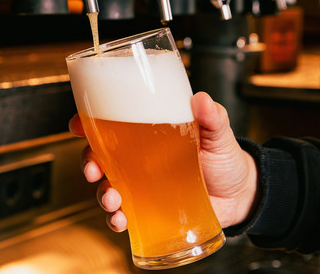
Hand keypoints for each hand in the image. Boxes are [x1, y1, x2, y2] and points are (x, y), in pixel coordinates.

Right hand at [68, 91, 258, 231]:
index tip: (78, 124)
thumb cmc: (225, 158)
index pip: (109, 123)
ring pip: (106, 186)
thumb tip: (201, 100)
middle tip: (92, 169)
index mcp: (147, 132)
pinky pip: (122, 214)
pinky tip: (120, 220)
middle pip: (98, 156)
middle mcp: (137, 158)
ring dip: (101, 193)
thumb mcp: (219, 133)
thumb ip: (211, 116)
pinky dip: (115, 219)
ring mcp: (140, 184)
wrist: (242, 195)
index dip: (87, 122)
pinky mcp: (148, 209)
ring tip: (112, 198)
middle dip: (87, 162)